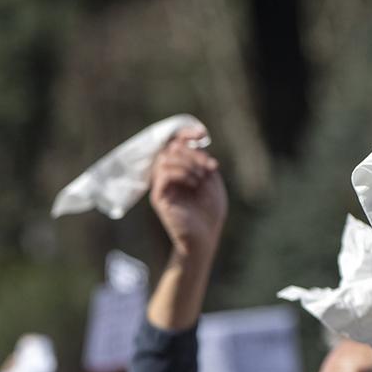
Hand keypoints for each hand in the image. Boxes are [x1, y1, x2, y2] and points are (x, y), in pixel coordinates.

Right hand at [149, 133, 226, 259]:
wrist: (205, 237)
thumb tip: (192, 146)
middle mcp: (169, 175)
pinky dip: (181, 173)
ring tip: (202, 177)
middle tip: (209, 167)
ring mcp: (162, 186)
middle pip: (171, 148)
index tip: (200, 134)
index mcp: (181, 168)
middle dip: (192, 152)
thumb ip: (203, 162)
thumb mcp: (212, 181)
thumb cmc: (209, 212)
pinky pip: (163, 174)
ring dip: (187, 163)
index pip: (176, 143)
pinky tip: (195, 183)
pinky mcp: (159, 197)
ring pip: (165, 158)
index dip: (186, 133)